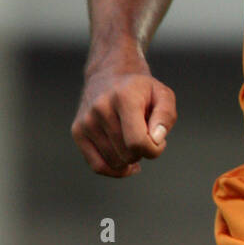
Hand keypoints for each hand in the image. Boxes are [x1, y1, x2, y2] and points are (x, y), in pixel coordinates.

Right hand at [71, 59, 176, 176]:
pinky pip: (98, 166)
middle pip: (128, 154)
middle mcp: (100, 108)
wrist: (109, 74)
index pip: (138, 141)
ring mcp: (86, 121)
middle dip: (143, 152)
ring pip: (115, 162)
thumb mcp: (163, 94)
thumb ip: (166, 116)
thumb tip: (156, 139)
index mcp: (124, 97)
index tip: (159, 141)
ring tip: (132, 138)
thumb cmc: (140, 89)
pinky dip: (115, 170)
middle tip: (145, 135)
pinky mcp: (77, 132)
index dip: (154, 149)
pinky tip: (127, 164)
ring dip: (130, 158)